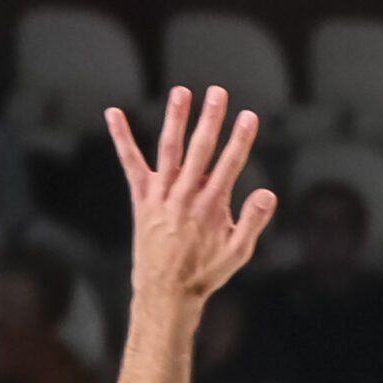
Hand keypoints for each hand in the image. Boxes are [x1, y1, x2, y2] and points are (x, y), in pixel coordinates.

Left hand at [106, 87, 275, 305]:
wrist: (166, 290)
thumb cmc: (206, 271)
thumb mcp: (239, 251)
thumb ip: (254, 220)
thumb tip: (268, 194)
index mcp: (212, 206)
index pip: (230, 165)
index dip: (241, 139)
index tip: (249, 116)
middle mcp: (185, 195)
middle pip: (201, 149)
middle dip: (211, 119)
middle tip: (218, 93)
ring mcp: (161, 194)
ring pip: (169, 148)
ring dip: (175, 118)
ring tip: (182, 92)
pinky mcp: (141, 197)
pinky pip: (131, 162)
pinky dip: (121, 137)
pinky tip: (114, 113)